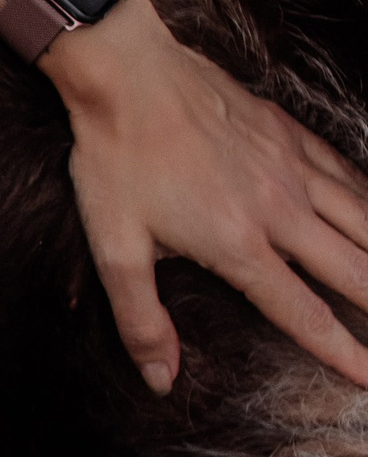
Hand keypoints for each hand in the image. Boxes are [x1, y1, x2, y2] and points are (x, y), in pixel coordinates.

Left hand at [0, 0, 367, 391]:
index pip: (303, 313)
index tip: (367, 379)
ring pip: (364, 220)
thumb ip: (140, 319)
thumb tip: (161, 380)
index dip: (341, 351)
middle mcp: (280, 210)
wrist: (129, 76)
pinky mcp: (291, 137)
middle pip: (353, 270)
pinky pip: (349, 176)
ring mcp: (293, 169)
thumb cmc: (116, 161)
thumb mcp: (114, 249)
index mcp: (238, 245)